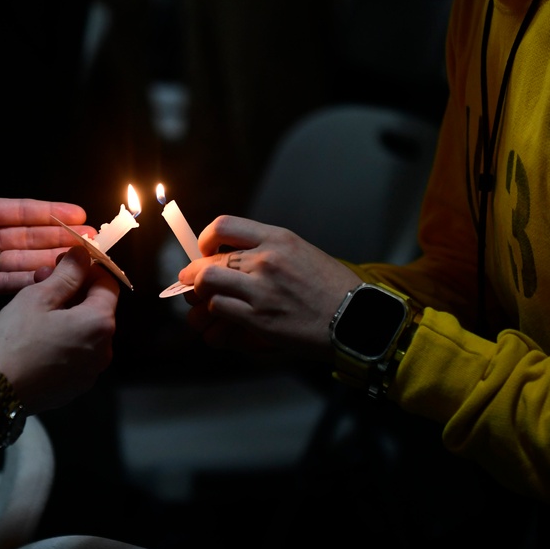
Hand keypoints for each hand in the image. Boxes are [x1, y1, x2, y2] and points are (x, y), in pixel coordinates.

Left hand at [0, 138, 94, 305]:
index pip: (25, 212)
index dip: (53, 213)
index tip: (79, 214)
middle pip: (31, 238)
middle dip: (62, 238)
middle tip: (92, 241)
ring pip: (26, 261)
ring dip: (53, 259)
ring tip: (82, 260)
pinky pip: (10, 283)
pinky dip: (31, 281)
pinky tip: (54, 277)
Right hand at [0, 245, 119, 413]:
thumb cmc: (16, 340)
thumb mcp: (39, 298)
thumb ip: (67, 274)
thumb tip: (84, 255)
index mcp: (99, 323)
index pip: (108, 284)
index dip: (88, 269)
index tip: (63, 264)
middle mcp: (104, 349)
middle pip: (98, 309)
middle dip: (75, 291)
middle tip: (42, 283)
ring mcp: (92, 371)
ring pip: (87, 332)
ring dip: (69, 316)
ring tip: (38, 310)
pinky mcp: (77, 385)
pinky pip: (78, 354)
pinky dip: (65, 340)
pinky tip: (39, 338)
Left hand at [178, 215, 360, 361]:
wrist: (357, 319)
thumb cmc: (333, 289)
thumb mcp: (302, 254)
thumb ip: (267, 252)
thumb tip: (229, 259)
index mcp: (278, 238)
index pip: (223, 225)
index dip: (205, 240)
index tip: (204, 252)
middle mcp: (266, 259)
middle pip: (208, 260)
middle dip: (194, 274)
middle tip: (192, 283)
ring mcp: (261, 289)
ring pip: (206, 284)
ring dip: (200, 296)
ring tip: (204, 303)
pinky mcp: (259, 318)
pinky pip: (219, 310)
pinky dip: (213, 318)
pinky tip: (220, 324)